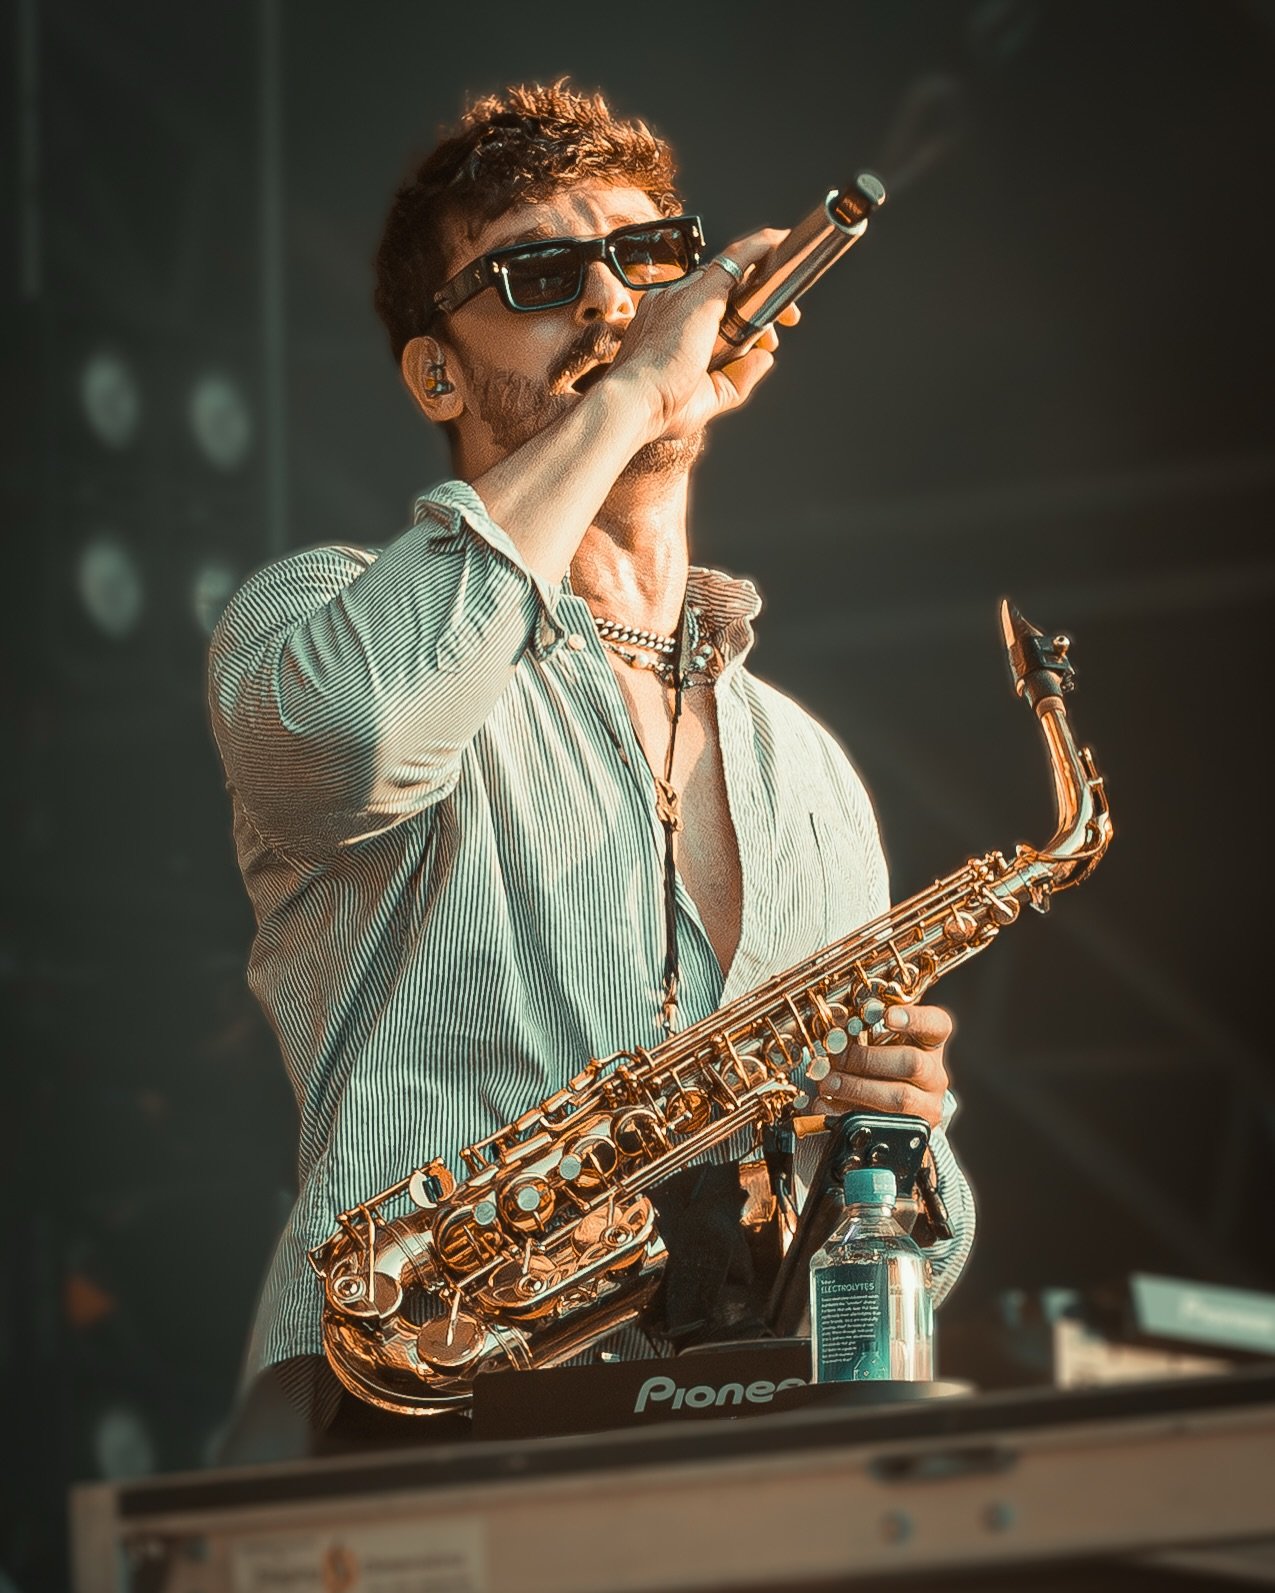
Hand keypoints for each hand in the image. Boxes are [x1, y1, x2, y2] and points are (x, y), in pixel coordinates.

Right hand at [605, 226, 800, 440]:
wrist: (633, 402)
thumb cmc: (659, 407)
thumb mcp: (709, 396)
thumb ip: (738, 378)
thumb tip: (765, 357)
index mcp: (667, 325)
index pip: (709, 306)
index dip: (740, 316)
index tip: (762, 336)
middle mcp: (673, 302)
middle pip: (725, 288)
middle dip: (760, 302)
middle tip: (787, 321)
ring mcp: (684, 294)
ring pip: (733, 272)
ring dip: (766, 277)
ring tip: (793, 305)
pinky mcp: (700, 294)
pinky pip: (736, 259)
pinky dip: (760, 248)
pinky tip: (780, 242)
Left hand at [809, 1003, 952, 1129]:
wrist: (898, 1106)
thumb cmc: (883, 1061)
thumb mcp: (880, 1039)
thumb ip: (863, 1030)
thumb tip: (833, 1031)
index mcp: (931, 1042)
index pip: (936, 1025)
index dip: (913, 1019)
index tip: (887, 1016)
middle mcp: (935, 1073)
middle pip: (912, 1063)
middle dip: (867, 1060)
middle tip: (837, 1056)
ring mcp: (928, 1105)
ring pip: (900, 1098)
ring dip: (857, 1089)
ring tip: (828, 1083)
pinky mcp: (912, 1132)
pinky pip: (883, 1125)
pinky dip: (847, 1114)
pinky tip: (826, 1105)